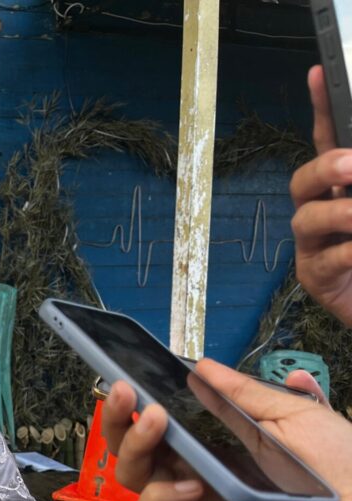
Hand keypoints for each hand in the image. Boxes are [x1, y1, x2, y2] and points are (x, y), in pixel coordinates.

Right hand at [102, 358, 351, 500]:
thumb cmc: (338, 465)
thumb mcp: (291, 413)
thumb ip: (243, 392)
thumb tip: (203, 365)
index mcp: (208, 438)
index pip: (153, 418)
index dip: (131, 401)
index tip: (126, 376)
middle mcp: (191, 466)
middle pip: (127, 446)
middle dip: (116, 417)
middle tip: (125, 391)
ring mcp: (192, 499)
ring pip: (131, 478)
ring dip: (132, 447)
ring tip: (156, 422)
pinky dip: (158, 497)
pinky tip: (190, 484)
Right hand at [290, 64, 351, 325]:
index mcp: (344, 187)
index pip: (329, 140)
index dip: (321, 107)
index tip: (320, 73)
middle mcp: (323, 210)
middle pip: (303, 180)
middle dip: (324, 168)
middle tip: (351, 165)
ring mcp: (315, 245)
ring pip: (307, 219)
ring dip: (339, 214)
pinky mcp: (315, 278)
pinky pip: (326, 260)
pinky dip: (348, 253)